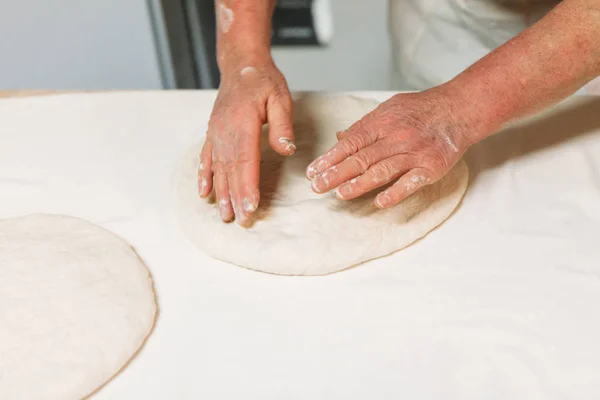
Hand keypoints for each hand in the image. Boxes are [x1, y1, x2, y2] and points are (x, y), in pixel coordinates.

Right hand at [198, 62, 294, 223]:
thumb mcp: (280, 97)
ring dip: (220, 193)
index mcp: (242, 124)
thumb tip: (286, 148)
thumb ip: (283, 124)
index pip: (246, 162)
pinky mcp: (213, 132)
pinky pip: (206, 158)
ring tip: (224, 215)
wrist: (241, 64)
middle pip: (230, 171)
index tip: (250, 207)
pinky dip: (204, 176)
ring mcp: (216, 133)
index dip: (248, 187)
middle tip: (240, 221)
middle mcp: (225, 131)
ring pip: (217, 169)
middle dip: (235, 198)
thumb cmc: (263, 80)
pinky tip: (203, 192)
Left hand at [306, 88, 474, 207]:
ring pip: (381, 170)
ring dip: (359, 184)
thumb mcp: (388, 108)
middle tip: (318, 186)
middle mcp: (395, 138)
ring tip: (340, 194)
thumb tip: (340, 137)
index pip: (350, 143)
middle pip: (361, 159)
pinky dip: (395, 192)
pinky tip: (379, 202)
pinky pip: (410, 182)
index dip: (330, 158)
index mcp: (381, 123)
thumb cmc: (420, 109)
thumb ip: (364, 125)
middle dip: (336, 174)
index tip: (313, 171)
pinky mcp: (430, 167)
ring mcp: (413, 153)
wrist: (458, 109)